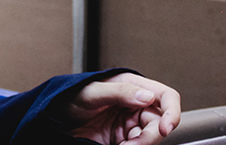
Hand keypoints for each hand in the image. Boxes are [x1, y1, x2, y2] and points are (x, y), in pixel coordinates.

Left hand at [58, 72, 180, 144]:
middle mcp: (135, 104)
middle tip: (132, 144)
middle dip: (150, 136)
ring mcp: (129, 123)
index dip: (172, 112)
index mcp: (132, 86)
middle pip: (159, 122)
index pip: (165, 97)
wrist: (53, 118)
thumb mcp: (92, 92)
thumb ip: (119, 92)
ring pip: (149, 137)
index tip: (165, 128)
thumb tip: (146, 95)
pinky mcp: (123, 139)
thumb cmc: (68, 97)